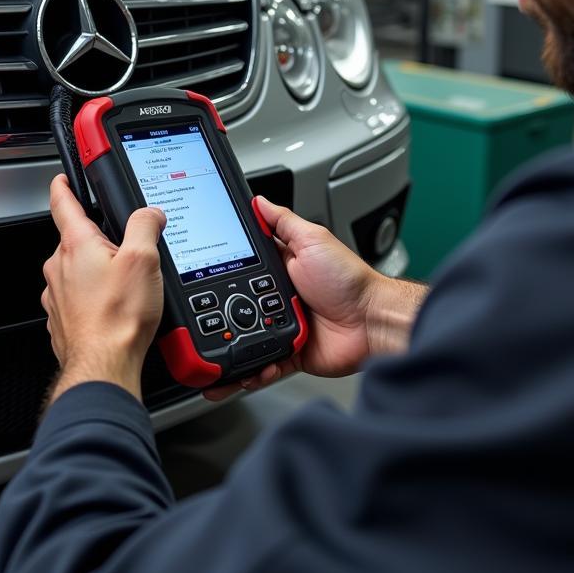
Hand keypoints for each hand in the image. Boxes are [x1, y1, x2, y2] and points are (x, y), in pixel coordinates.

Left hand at [42, 174, 165, 403]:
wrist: (104, 364)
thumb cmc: (118, 317)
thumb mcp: (144, 260)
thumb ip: (145, 227)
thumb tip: (149, 214)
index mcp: (76, 245)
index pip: (63, 204)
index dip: (64, 186)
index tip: (63, 178)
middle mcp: (59, 267)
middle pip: (77, 241)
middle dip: (99, 241)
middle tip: (126, 251)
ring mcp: (57, 295)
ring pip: (77, 272)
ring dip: (97, 273)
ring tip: (125, 288)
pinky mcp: (63, 319)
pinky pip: (78, 299)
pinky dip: (94, 299)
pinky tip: (116, 310)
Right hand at [204, 196, 384, 401]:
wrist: (371, 321)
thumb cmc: (349, 280)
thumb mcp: (314, 240)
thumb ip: (284, 222)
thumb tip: (259, 201)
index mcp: (282, 269)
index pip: (244, 268)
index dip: (223, 272)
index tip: (201, 277)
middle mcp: (279, 298)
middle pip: (238, 307)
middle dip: (221, 316)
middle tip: (203, 323)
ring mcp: (283, 326)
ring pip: (246, 339)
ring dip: (231, 348)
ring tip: (216, 355)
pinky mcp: (290, 352)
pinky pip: (263, 364)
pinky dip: (252, 371)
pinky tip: (243, 371)